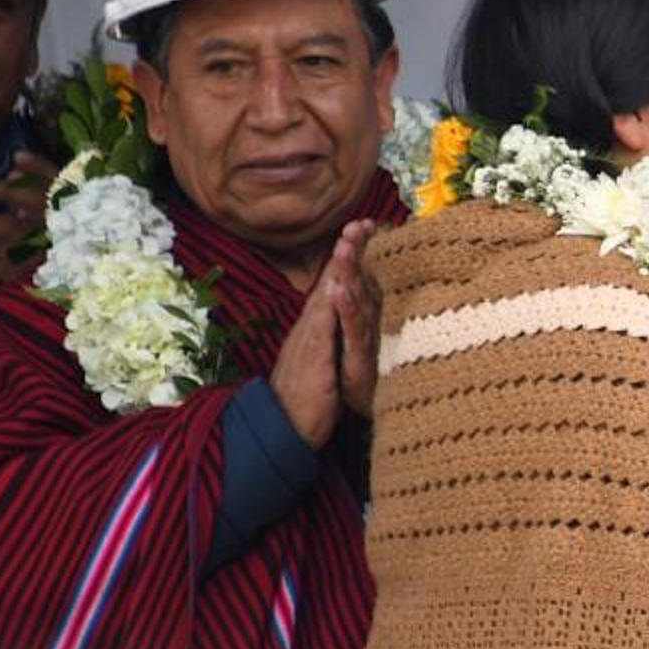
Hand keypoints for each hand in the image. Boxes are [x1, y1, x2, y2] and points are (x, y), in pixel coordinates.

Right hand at [269, 227, 382, 449]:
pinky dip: (331, 308)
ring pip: (327, 298)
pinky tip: (338, 288)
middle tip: (363, 220)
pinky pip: (324, 330)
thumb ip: (334, 339)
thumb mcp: (325, 362)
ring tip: (350, 239)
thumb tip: (345, 323)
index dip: (351, 259)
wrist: (281, 428)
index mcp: (318, 328)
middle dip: (347, 251)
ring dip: (339, 268)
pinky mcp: (312, 360)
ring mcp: (310, 341)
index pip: (336, 285)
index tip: (367, 232)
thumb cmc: (308, 398)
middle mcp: (312, 328)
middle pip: (331, 281)